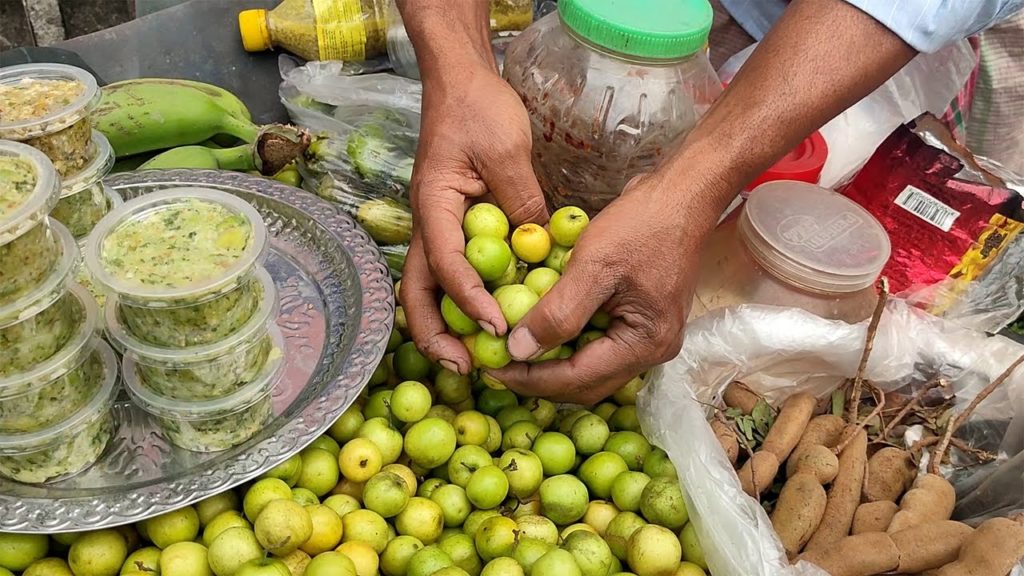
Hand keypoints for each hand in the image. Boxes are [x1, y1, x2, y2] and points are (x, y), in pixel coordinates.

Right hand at [399, 64, 547, 374]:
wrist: (461, 83)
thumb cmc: (478, 109)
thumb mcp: (507, 152)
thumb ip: (522, 202)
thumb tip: (540, 251)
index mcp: (433, 206)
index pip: (444, 264)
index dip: (469, 300)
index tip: (499, 327)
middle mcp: (428, 225)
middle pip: (417, 293)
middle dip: (436, 336)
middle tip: (465, 368)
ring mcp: (438, 230)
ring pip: (431, 290)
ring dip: (447, 327)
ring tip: (474, 359)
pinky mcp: (455, 230)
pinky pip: (455, 276)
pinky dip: (467, 304)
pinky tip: (495, 321)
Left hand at [488, 173, 723, 403]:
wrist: (682, 195)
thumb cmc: (642, 224)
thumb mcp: (593, 265)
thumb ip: (557, 313)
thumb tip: (518, 351)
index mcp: (645, 343)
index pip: (577, 380)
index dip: (530, 378)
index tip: (491, 366)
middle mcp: (652, 351)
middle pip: (585, 384)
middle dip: (539, 378)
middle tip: (496, 362)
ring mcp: (650, 339)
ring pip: (591, 369)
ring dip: (552, 363)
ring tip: (513, 347)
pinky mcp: (642, 322)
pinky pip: (598, 346)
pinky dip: (568, 342)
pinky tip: (542, 327)